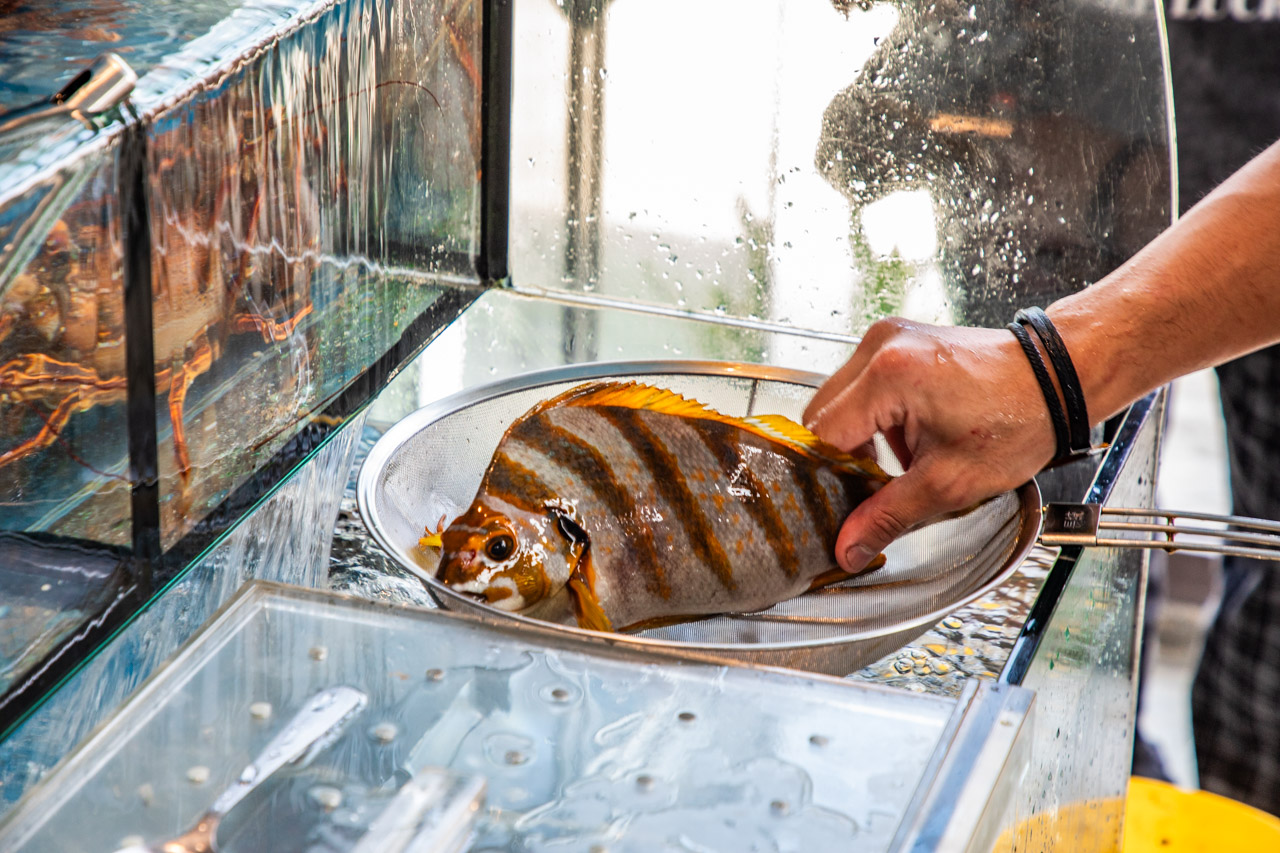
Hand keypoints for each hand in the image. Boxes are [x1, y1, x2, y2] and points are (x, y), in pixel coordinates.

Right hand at [803, 318, 1056, 572]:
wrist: (1057, 380)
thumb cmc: (1018, 419)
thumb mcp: (948, 483)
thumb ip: (887, 516)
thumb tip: (848, 547)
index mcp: (887, 376)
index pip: (822, 436)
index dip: (825, 478)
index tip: (838, 507)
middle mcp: (879, 346)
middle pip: (821, 415)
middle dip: (841, 458)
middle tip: (871, 490)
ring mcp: (887, 337)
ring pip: (838, 401)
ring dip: (857, 438)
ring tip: (901, 462)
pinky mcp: (897, 340)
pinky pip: (861, 386)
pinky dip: (874, 418)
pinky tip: (908, 439)